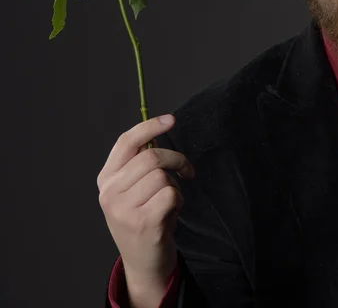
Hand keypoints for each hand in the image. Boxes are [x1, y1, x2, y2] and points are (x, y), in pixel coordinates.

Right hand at [97, 114, 194, 301]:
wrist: (143, 262)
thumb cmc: (143, 217)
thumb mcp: (132, 189)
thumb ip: (139, 163)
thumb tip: (158, 131)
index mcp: (106, 179)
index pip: (127, 141)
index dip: (150, 126)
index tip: (171, 119)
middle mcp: (110, 192)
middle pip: (151, 156)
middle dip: (176, 159)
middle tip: (187, 170)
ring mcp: (124, 209)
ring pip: (162, 175)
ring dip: (175, 185)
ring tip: (169, 201)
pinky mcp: (143, 222)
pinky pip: (171, 193)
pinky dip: (179, 200)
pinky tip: (171, 212)